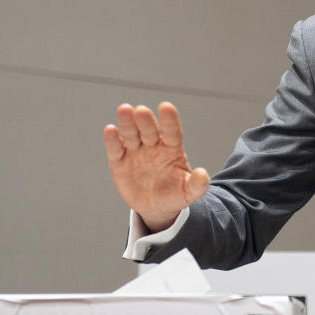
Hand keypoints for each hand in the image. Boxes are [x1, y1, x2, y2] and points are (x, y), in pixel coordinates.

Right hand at [103, 102, 209, 230]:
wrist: (155, 207)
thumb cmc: (174, 194)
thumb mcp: (189, 192)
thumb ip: (197, 184)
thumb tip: (203, 175)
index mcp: (172, 148)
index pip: (172, 132)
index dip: (169, 120)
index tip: (166, 107)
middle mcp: (153, 145)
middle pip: (149, 130)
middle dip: (145, 120)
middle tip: (141, 111)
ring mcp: (136, 151)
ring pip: (131, 134)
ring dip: (128, 123)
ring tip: (125, 110)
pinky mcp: (119, 161)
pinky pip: (116, 149)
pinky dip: (112, 140)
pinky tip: (110, 130)